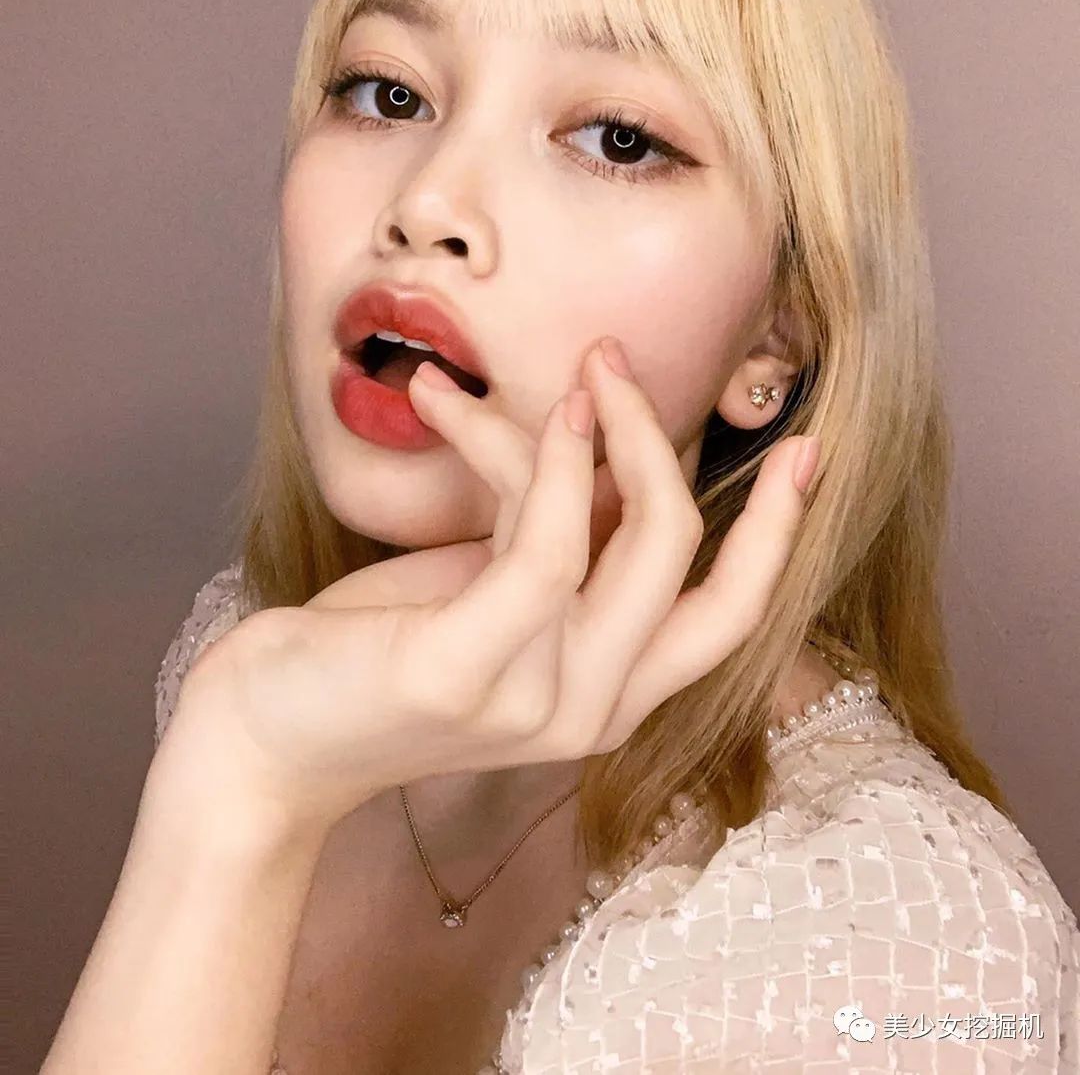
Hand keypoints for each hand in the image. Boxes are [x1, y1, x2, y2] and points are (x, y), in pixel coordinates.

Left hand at [175, 338, 818, 837]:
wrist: (262, 737)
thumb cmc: (376, 653)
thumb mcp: (487, 588)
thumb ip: (551, 536)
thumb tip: (591, 432)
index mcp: (606, 693)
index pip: (725, 615)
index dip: (777, 531)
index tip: (803, 448)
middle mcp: (592, 709)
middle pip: (695, 565)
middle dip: (672, 446)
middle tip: (619, 361)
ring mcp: (538, 702)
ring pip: (636, 539)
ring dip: (610, 427)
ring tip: (571, 366)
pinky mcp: (470, 671)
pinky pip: (550, 546)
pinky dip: (558, 462)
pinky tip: (537, 406)